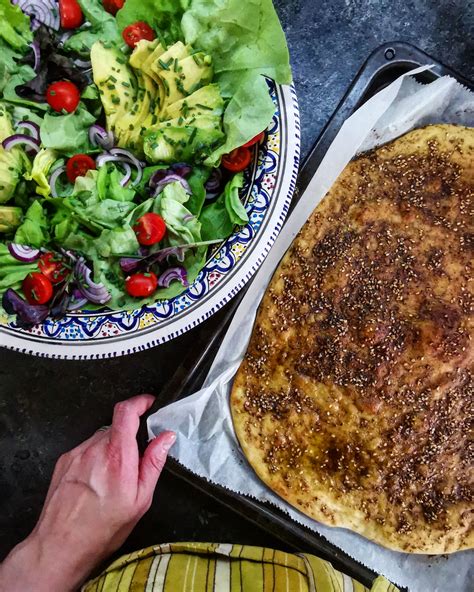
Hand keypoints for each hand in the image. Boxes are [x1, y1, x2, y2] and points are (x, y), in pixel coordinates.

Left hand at [0, 395, 174, 591]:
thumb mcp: (140, 500)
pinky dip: (96, 458)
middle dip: (128, 439)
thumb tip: (166, 439)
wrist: (60, 545)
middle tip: (133, 463)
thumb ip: (154, 463)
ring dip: (111, 450)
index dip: (140, 401)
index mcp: (118, 458)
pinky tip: (95, 483)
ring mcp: (77, 454)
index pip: (126, 411)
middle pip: (117, 427)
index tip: (148, 403)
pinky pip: (87, 449)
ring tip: (111, 480)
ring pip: (102, 438)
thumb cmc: (101, 529)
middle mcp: (95, 450)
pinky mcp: (65, 460)